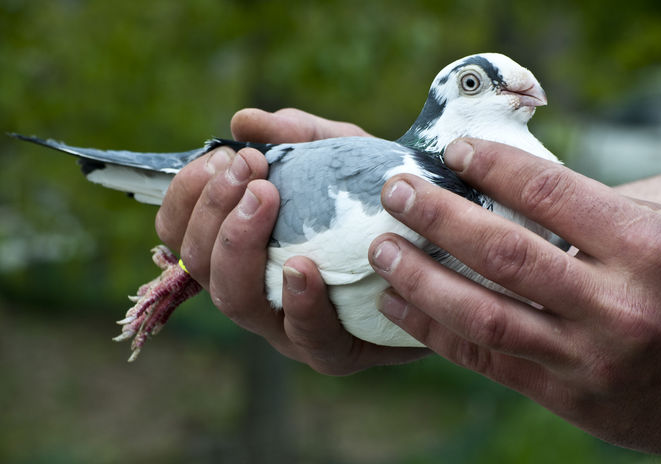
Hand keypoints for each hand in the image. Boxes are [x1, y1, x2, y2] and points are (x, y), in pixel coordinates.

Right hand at [155, 108, 427, 374]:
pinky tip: (304, 267)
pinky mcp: (334, 351)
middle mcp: (255, 290)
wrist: (438, 245)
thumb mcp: (341, 157)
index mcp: (241, 249)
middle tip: (249, 167)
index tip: (224, 155)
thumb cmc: (375, 201)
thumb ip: (298, 138)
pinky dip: (299, 301)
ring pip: (236, 301)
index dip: (186, 194)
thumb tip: (243, 121)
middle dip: (213, 209)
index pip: (181, 231)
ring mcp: (288, 325)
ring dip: (240, 244)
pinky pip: (305, 336)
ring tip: (266, 198)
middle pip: (200, 263)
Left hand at [368, 138, 660, 457]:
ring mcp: (587, 359)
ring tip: (382, 250)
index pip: (552, 194)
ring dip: (421, 279)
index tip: (452, 150)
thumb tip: (504, 176)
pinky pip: (486, 360)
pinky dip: (435, 330)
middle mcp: (615, 306)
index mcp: (645, 249)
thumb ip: (592, 211)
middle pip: (505, 254)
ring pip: (484, 315)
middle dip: (438, 218)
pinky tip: (398, 305)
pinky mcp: (566, 397)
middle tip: (394, 192)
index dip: (493, 165)